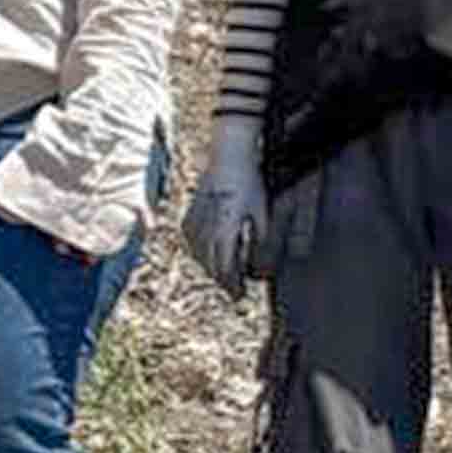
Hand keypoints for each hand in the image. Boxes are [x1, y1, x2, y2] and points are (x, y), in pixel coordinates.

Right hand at [177, 115, 269, 295]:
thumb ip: (258, 241)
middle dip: (222, 280)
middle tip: (234, 291)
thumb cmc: (249, 183)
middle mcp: (207, 226)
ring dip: (210, 267)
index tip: (240, 295)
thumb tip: (257, 266)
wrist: (229, 156)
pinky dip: (198, 252)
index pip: (225, 267)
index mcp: (225, 228)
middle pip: (211, 264)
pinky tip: (206, 255)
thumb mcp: (261, 213)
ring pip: (198, 254)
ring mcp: (195, 219)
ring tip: (222, 276)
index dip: (232, 285)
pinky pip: (190, 240)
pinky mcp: (190, 212)